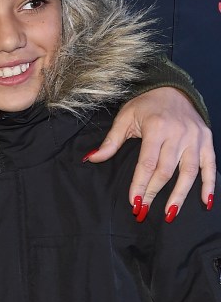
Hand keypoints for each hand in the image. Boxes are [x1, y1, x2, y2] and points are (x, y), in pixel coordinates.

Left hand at [85, 87, 214, 218]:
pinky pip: (210, 166)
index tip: (134, 201)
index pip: (147, 163)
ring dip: (180, 195)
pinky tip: (205, 201)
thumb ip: (110, 141)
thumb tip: (91, 158)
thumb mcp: (124, 118)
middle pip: (166, 170)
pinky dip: (209, 185)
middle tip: (145, 210)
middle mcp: (178, 133)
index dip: (140, 184)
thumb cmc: (145, 104)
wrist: (171, 88)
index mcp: (156, 128)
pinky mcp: (207, 140)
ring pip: (189, 172)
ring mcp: (195, 138)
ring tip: (170, 214)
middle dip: (154, 192)